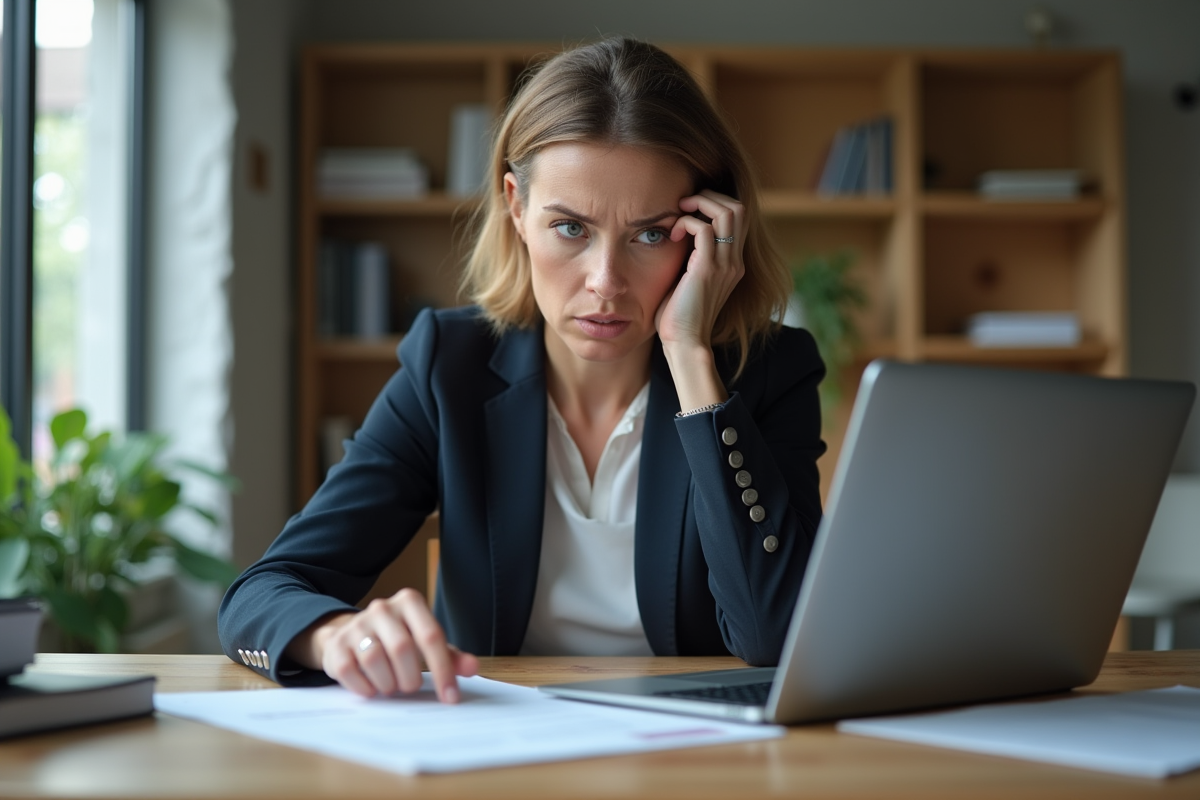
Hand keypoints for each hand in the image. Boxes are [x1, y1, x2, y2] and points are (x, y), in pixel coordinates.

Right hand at [309, 588, 478, 702]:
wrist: (351, 636)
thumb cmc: (397, 640)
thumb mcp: (425, 643)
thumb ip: (450, 655)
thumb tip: (472, 668)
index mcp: (410, 602)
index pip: (431, 636)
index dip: (442, 670)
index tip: (450, 697)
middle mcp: (382, 608)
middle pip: (402, 648)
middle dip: (410, 678)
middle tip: (410, 687)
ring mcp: (356, 624)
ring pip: (374, 659)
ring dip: (388, 683)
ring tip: (391, 686)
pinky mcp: (336, 644)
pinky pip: (350, 671)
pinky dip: (365, 687)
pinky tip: (372, 687)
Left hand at [655, 189, 747, 350]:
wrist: (685, 343)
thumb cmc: (679, 316)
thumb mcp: (688, 280)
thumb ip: (690, 258)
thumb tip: (676, 237)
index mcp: (732, 263)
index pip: (737, 218)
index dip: (715, 204)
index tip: (688, 210)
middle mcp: (734, 261)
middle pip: (738, 208)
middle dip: (709, 197)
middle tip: (683, 205)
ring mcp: (725, 264)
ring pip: (728, 212)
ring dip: (700, 204)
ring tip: (679, 213)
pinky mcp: (708, 270)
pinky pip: (706, 230)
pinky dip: (687, 223)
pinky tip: (673, 236)